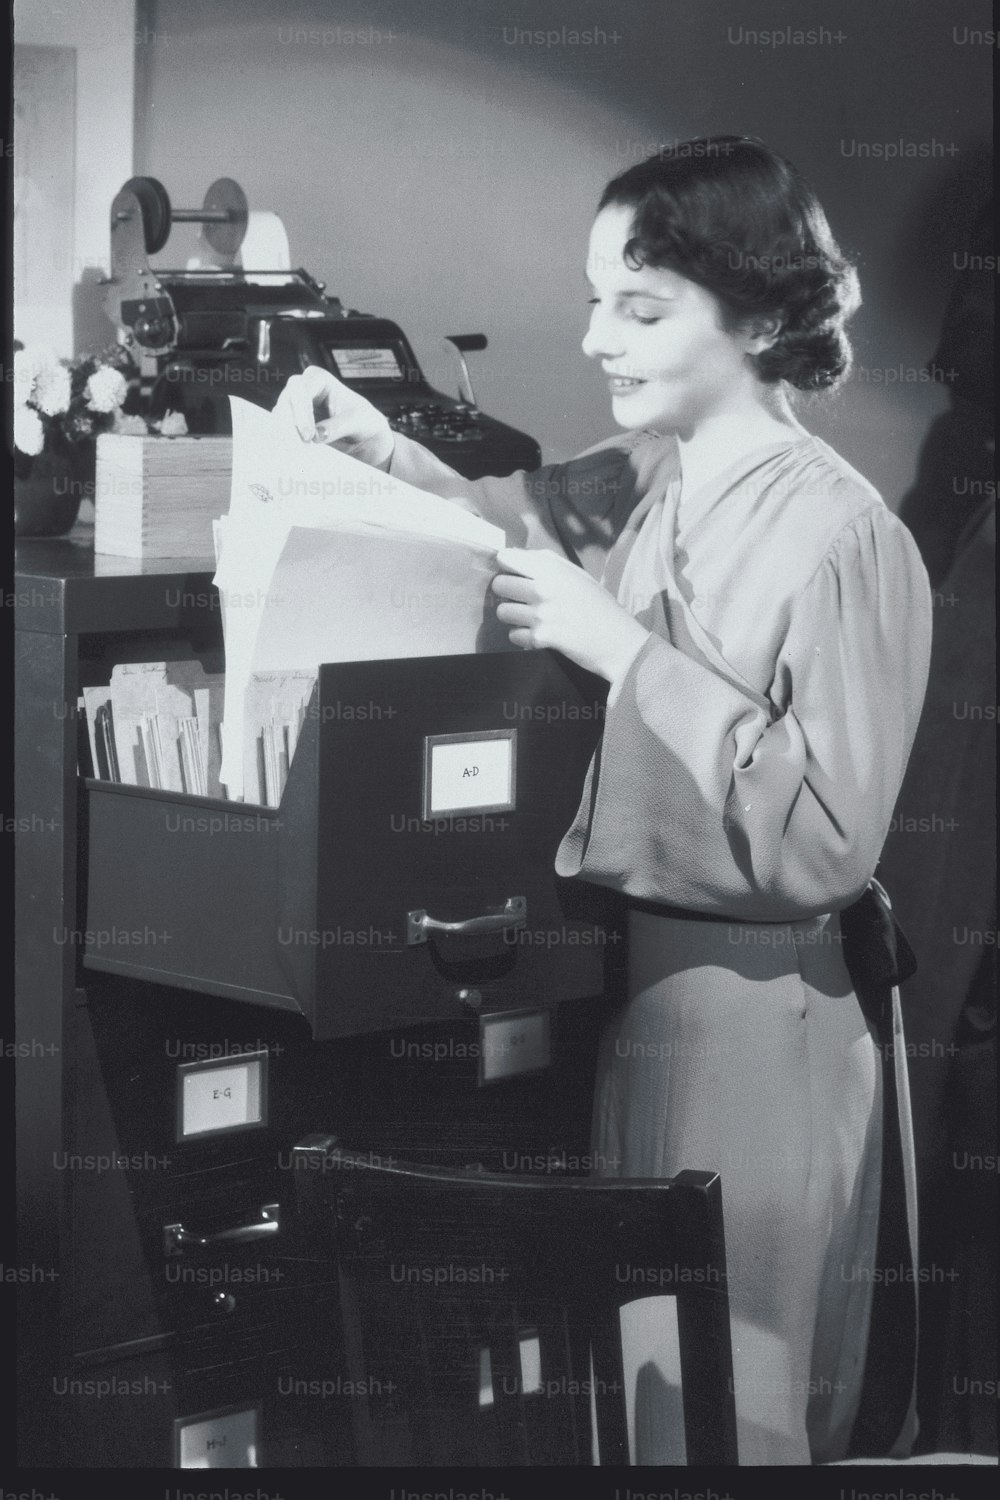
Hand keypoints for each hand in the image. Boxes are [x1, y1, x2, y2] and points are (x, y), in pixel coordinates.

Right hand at [272, 365, 393, 467]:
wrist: (363, 438)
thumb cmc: (362, 422)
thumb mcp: (357, 422)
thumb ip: (338, 427)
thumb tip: (317, 435)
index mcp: (320, 380)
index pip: (301, 389)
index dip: (301, 411)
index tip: (309, 436)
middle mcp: (303, 388)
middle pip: (286, 400)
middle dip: (290, 424)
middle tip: (300, 446)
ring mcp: (295, 406)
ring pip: (280, 416)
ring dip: (287, 435)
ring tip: (298, 453)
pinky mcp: (291, 424)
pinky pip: (282, 431)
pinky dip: (287, 442)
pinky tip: (294, 454)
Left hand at [491, 547, 649, 681]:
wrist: (618, 641)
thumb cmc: (599, 605)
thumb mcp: (577, 575)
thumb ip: (547, 563)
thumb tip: (516, 556)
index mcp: (551, 569)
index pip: (507, 558)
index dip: (505, 565)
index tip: (511, 572)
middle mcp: (542, 589)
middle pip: (499, 585)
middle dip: (505, 591)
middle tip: (519, 598)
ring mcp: (539, 615)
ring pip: (502, 612)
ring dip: (512, 616)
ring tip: (528, 618)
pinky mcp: (540, 638)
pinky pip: (514, 635)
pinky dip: (522, 636)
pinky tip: (537, 634)